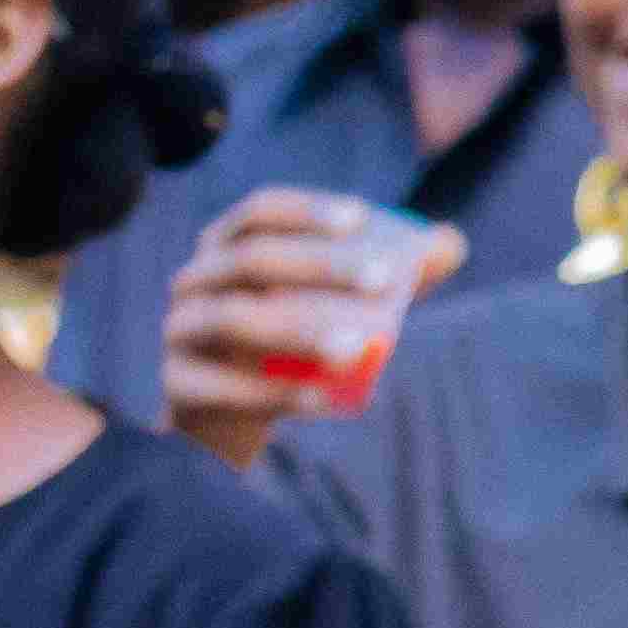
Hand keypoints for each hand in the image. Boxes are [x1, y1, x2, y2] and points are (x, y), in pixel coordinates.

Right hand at [157, 188, 461, 468]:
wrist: (228, 418)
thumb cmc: (291, 346)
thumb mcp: (337, 305)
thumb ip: (393, 272)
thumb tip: (450, 243)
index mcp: (225, 248)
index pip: (260, 211)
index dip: (306, 210)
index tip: (360, 219)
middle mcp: (193, 282)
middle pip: (251, 259)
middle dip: (319, 264)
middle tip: (384, 280)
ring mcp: (178, 333)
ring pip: (233, 319)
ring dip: (299, 329)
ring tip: (359, 348)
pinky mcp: (176, 388)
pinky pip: (222, 387)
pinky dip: (275, 392)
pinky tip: (326, 398)